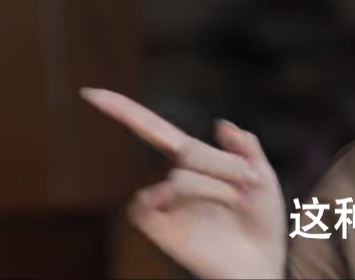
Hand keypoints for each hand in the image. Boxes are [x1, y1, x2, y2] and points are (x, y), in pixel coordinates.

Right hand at [81, 88, 286, 278]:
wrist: (261, 266)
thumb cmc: (261, 224)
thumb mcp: (263, 177)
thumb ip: (245, 147)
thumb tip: (220, 123)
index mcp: (194, 159)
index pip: (152, 128)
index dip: (122, 109)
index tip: (91, 92)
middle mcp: (172, 177)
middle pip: (189, 150)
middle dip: (227, 167)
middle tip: (251, 187)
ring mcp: (163, 203)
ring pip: (181, 176)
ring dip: (218, 189)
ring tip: (236, 206)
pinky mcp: (158, 228)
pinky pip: (147, 203)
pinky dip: (163, 197)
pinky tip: (175, 198)